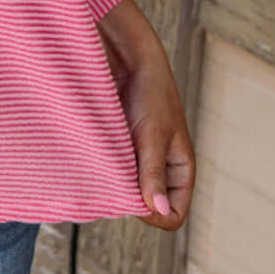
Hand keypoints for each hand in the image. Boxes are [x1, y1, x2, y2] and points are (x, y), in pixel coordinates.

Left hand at [97, 0, 195, 231]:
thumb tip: (158, 209)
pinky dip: (104, 169)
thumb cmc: (150, 93)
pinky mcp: (119, 147)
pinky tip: (93, 158)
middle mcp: (161, 168)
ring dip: (116, 183)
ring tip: (104, 166)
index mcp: (180, 169)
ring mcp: (139, 159)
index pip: (173, 213)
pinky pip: (112, 170)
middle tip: (114, 181)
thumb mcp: (153, 135)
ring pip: (128, 188)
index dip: (156, 214)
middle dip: (132, 200)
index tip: (134, 200)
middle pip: (148, 205)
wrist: (128, 59)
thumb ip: (153, 172)